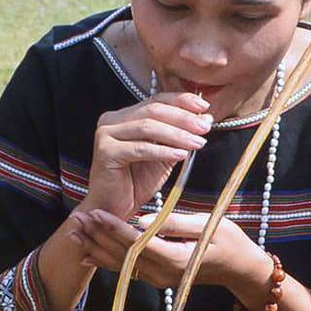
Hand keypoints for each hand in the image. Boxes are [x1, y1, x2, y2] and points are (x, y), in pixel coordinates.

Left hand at [69, 208, 273, 306]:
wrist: (242, 269)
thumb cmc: (231, 242)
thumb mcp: (209, 225)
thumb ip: (175, 224)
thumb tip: (143, 220)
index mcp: (176, 259)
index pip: (137, 243)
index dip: (114, 228)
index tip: (97, 212)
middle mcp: (163, 274)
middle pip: (123, 256)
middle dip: (98, 237)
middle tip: (77, 219)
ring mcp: (159, 279)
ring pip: (121, 265)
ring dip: (96, 248)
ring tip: (75, 233)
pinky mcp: (158, 279)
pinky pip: (127, 271)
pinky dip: (106, 262)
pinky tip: (88, 255)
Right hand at [84, 92, 211, 219]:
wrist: (113, 209)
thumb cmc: (136, 183)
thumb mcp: (165, 156)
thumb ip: (180, 137)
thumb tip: (205, 119)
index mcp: (125, 117)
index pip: (156, 100)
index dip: (181, 101)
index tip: (204, 107)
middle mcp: (112, 120)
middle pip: (153, 110)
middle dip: (183, 118)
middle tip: (204, 128)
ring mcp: (106, 134)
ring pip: (147, 127)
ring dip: (177, 135)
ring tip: (198, 142)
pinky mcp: (105, 152)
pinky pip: (140, 148)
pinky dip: (163, 151)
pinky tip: (181, 155)